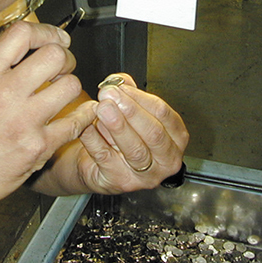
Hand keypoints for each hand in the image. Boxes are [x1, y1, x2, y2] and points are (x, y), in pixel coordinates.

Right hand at [0, 20, 96, 205]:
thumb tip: (23, 51)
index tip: (54, 38)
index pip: (22, 34)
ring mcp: (23, 121)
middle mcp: (4, 94)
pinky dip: (82, 117)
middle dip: (65, 58)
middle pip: (54, 56)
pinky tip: (80, 115)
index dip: (45, 32)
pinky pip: (75, 123)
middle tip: (63, 67)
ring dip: (72, 86)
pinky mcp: (38, 147)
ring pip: (71, 85)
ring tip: (63, 92)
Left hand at [74, 73, 187, 193]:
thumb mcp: (128, 111)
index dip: (141, 98)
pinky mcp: (121, 182)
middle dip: (131, 111)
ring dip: (117, 126)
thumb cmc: (119, 137)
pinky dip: (95, 140)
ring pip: (134, 150)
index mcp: (175, 138)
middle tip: (110, 95)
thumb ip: (127, 92)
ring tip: (102, 109)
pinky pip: (107, 159)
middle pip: (153, 133)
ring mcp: (146, 176)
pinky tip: (86, 126)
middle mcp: (167, 160)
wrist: (98, 165)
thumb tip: (119, 80)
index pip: (164, 115)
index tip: (121, 86)